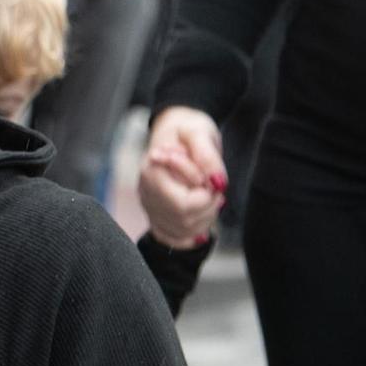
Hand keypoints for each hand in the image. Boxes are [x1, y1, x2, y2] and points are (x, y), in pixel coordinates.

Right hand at [138, 106, 226, 248]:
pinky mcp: (159, 214)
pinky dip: (196, 228)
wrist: (176, 129)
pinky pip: (178, 238)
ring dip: (206, 215)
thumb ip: (207, 156)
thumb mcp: (198, 131)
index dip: (206, 192)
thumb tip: (218, 183)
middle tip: (214, 186)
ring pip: (184, 229)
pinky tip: (200, 210)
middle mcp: (147, 192)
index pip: (183, 203)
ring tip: (208, 193)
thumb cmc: (186, 128)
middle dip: (208, 205)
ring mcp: (151, 205)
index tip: (211, 176)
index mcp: (152, 172)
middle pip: (183, 219)